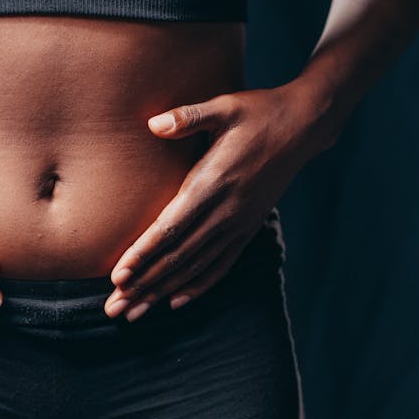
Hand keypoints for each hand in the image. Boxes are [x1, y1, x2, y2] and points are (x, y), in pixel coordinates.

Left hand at [104, 83, 329, 321]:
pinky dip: (198, 285)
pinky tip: (176, 301)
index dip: (143, 253)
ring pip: (196, 266)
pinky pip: (221, 264)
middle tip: (114, 308)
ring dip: (163, 290)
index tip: (119, 276)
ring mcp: (239, 223)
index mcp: (214, 182)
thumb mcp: (225, 106)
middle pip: (179, 256)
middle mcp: (226, 211)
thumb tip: (152, 123)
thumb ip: (188, 117)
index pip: (172, 227)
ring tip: (135, 313)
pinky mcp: (248, 227)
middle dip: (144, 284)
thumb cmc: (258, 112)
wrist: (304, 126)